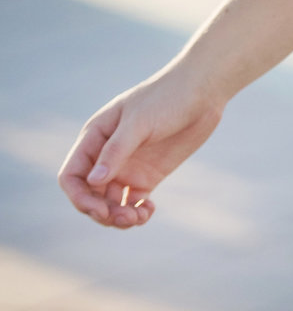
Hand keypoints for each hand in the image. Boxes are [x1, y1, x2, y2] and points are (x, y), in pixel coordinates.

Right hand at [57, 68, 224, 229]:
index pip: (72, 175)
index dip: (79, 197)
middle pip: (90, 195)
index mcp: (96, 137)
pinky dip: (137, 213)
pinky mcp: (148, 175)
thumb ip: (116, 150)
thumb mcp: (139, 122)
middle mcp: (107, 155)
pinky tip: (148, 210)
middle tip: (126, 218)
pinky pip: (133, 202)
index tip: (100, 210)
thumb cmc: (167, 98)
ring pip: (110, 203)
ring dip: (119, 217)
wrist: (202, 92)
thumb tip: (93, 181)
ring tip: (139, 217)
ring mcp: (127, 166)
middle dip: (101, 212)